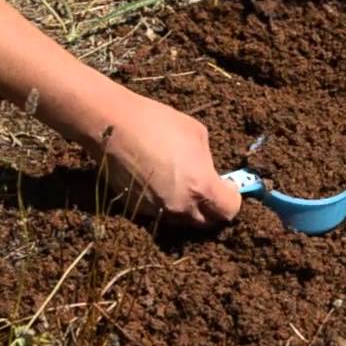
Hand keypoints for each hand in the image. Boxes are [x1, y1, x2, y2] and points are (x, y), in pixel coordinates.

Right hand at [84, 91, 241, 226]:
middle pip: (207, 222)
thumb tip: (208, 173)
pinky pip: (160, 214)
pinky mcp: (137, 211)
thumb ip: (207, 162)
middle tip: (208, 189)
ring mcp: (157, 212)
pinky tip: (159, 183)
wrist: (113, 127)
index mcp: (201, 187)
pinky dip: (165, 205)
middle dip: (212, 208)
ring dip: (188, 208)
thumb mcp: (197, 135)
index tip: (228, 188)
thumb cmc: (158, 123)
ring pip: (182, 221)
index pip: (229, 211)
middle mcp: (181, 207)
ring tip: (182, 184)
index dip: (232, 199)